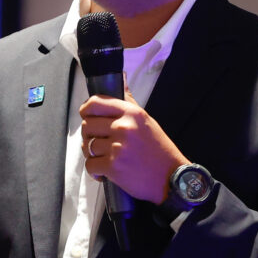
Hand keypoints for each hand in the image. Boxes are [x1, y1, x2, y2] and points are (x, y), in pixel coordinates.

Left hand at [79, 85, 188, 202]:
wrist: (172, 180)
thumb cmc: (159, 150)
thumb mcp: (147, 121)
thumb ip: (129, 103)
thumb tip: (121, 78)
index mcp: (131, 113)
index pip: (95, 103)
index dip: (86, 110)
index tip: (87, 116)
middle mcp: (123, 127)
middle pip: (87, 125)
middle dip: (89, 135)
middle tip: (99, 143)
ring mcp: (117, 147)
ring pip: (87, 146)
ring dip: (92, 154)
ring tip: (104, 158)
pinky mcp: (113, 167)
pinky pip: (90, 164)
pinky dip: (94, 171)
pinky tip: (104, 173)